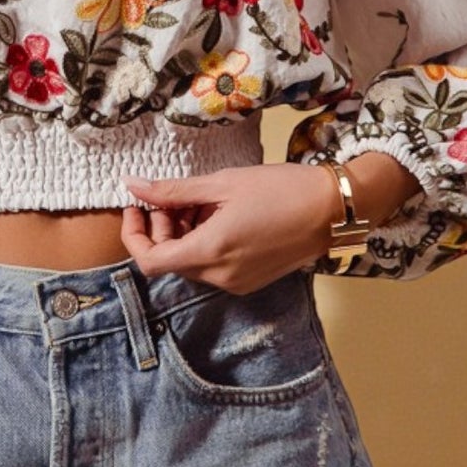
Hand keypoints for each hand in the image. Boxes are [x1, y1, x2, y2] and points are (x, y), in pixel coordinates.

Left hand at [121, 164, 340, 293]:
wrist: (334, 210)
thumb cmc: (281, 189)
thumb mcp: (222, 183)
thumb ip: (173, 190)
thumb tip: (133, 186)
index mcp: (210, 252)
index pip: (149, 261)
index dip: (133, 235)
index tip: (136, 207)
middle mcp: (220, 277)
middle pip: (169, 261)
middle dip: (162, 228)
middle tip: (174, 196)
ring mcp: (236, 283)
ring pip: (190, 263)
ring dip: (183, 235)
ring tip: (202, 201)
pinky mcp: (250, 281)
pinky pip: (212, 267)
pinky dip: (204, 243)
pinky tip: (218, 216)